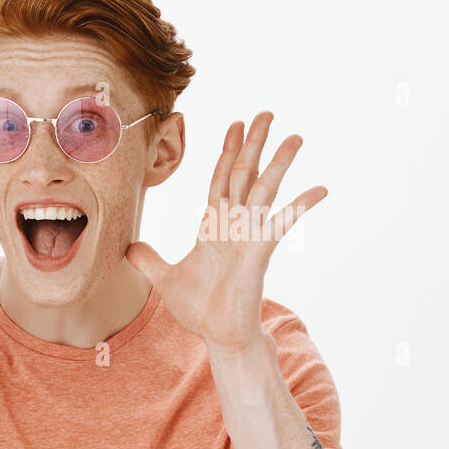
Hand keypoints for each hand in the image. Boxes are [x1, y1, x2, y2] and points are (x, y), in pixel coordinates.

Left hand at [126, 112, 326, 355]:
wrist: (218, 335)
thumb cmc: (199, 308)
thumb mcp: (165, 278)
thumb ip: (148, 259)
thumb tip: (129, 247)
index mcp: (213, 227)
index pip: (220, 180)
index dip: (226, 152)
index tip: (234, 124)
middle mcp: (234, 226)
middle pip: (243, 175)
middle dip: (252, 144)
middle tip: (265, 113)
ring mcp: (248, 237)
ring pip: (263, 191)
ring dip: (278, 164)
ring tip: (295, 136)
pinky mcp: (258, 253)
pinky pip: (281, 224)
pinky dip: (300, 206)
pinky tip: (320, 189)